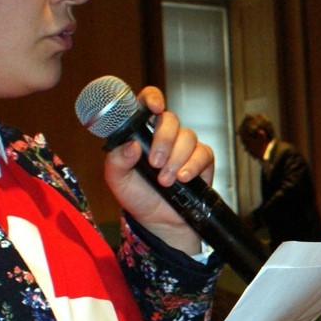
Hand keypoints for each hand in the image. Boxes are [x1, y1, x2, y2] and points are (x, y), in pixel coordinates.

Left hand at [103, 86, 214, 253]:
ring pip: (187, 137)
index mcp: (141, 132)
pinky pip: (203, 153)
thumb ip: (117, 160)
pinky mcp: (202, 160)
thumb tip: (131, 145)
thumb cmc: (137, 196)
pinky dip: (193, 166)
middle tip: (155, 163)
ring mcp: (184, 146)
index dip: (152, 98)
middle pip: (170, 119)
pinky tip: (183, 179)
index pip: (147, 103)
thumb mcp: (117, 180)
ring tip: (166, 181)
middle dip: (164, 141)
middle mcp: (164, 135)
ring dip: (176, 159)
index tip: (154, 108)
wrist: (159, 222)